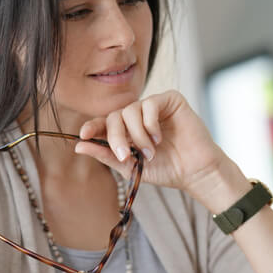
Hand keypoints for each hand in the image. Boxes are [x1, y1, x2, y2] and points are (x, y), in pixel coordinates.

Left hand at [74, 90, 229, 194]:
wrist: (195, 172)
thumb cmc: (166, 169)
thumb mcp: (131, 167)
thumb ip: (106, 155)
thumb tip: (77, 146)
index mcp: (127, 130)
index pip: (104, 123)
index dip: (92, 126)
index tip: (84, 135)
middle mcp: (138, 116)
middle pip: (114, 116)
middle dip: (116, 136)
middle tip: (126, 155)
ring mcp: (154, 106)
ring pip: (130, 110)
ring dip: (137, 135)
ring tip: (150, 152)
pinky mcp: (170, 100)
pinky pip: (150, 104)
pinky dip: (150, 123)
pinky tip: (159, 138)